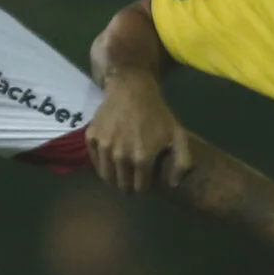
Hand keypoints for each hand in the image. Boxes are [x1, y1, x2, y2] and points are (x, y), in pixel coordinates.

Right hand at [89, 73, 190, 192]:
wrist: (132, 88)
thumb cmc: (157, 113)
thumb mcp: (177, 135)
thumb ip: (181, 161)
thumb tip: (173, 185)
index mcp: (142, 158)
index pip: (140, 186)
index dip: (144, 184)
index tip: (145, 178)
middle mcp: (120, 156)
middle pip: (122, 184)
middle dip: (128, 183)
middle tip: (131, 177)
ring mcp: (104, 147)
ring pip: (106, 175)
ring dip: (113, 177)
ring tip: (119, 172)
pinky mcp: (92, 138)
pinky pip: (94, 160)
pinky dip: (101, 163)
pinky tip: (109, 158)